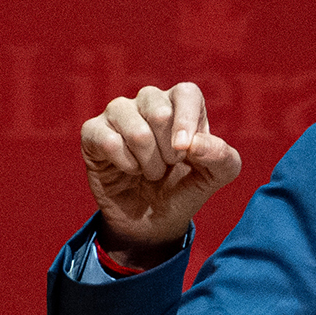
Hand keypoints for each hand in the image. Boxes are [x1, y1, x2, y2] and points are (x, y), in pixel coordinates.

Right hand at [81, 83, 241, 267]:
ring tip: (150, 171)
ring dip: (148, 161)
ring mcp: (119, 113)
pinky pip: (108, 140)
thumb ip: (221, 157)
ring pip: (135, 128)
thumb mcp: (215, 176)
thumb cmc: (184, 188)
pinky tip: (129, 170)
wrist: (152, 221)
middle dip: (168, 151)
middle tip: (169, 165)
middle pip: (159, 111)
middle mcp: (149, 101)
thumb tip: (194, 143)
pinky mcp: (93, 131)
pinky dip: (125, 164)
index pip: (186, 93)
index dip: (187, 121)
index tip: (185, 150)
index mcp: (182, 104)